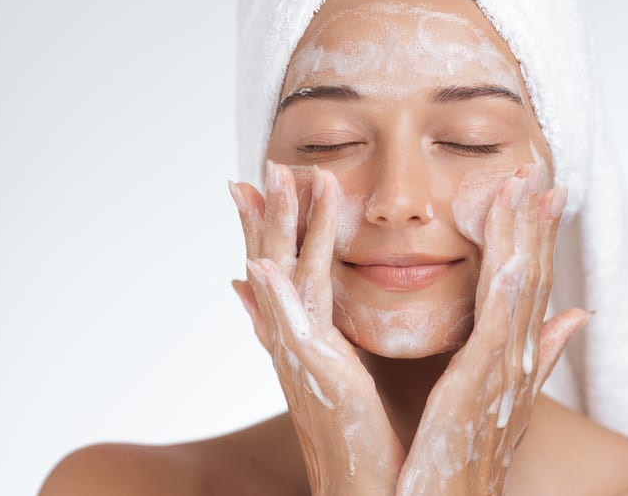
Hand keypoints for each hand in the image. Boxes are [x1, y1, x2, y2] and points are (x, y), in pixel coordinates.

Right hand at [229, 160, 404, 494]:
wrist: (368, 489)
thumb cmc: (364, 439)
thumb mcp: (338, 376)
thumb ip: (324, 333)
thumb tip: (300, 312)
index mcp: (306, 338)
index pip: (284, 268)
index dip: (271, 225)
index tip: (260, 183)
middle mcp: (294, 341)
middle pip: (272, 263)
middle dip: (267, 214)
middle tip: (264, 165)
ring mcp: (301, 356)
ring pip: (284, 279)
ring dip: (277, 229)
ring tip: (278, 181)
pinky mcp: (317, 376)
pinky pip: (295, 328)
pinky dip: (273, 298)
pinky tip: (259, 267)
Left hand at [396, 163, 589, 494]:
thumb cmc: (456, 460)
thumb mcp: (496, 402)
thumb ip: (535, 354)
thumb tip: (576, 317)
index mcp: (509, 360)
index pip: (524, 286)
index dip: (534, 237)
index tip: (535, 190)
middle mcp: (515, 361)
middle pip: (530, 278)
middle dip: (534, 222)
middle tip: (537, 167)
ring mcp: (504, 371)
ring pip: (520, 287)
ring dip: (525, 233)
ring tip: (525, 184)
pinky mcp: (481, 384)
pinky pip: (498, 319)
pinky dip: (507, 276)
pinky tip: (510, 244)